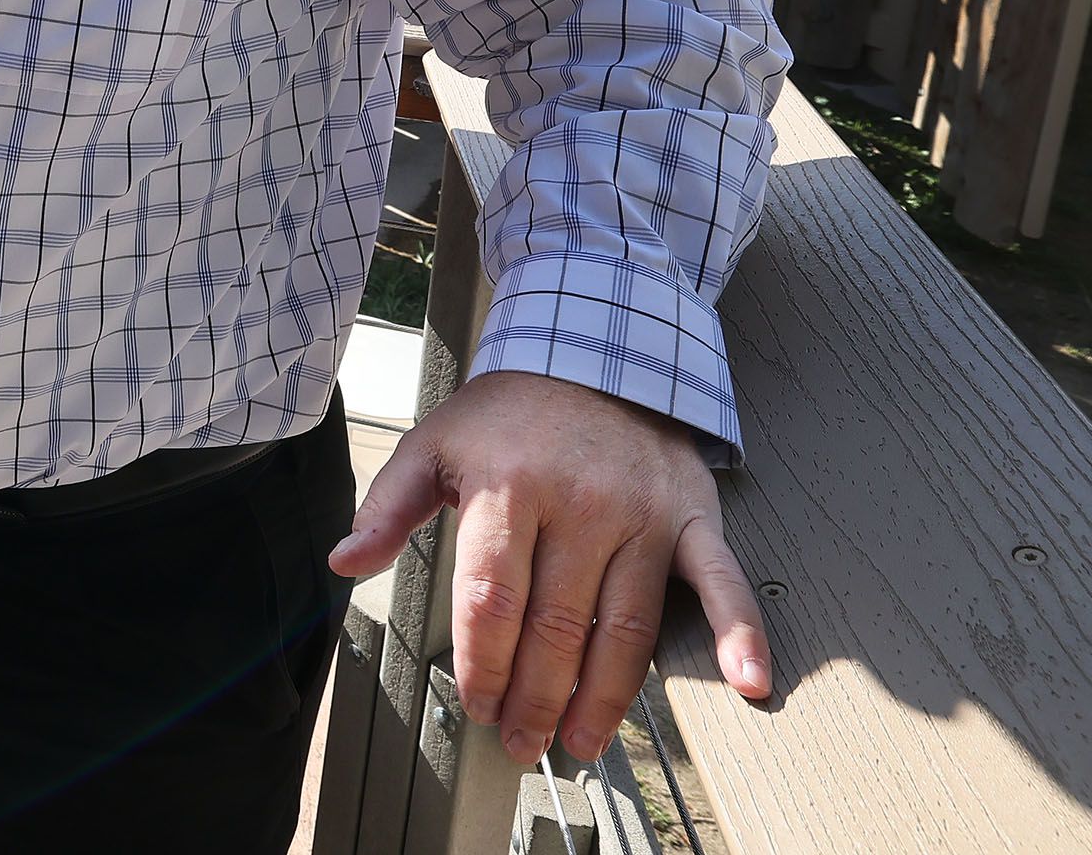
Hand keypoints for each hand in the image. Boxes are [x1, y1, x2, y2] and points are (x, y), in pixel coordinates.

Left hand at [329, 369, 770, 763]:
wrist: (595, 349)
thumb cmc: (509, 412)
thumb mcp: (433, 444)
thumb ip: (387, 507)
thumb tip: (343, 561)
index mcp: (510, 488)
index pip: (493, 599)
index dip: (484, 664)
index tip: (477, 703)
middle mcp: (581, 504)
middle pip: (558, 626)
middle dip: (536, 697)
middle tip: (523, 740)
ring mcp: (642, 515)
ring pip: (626, 627)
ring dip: (606, 698)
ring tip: (582, 743)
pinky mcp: (691, 518)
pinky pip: (722, 582)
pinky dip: (741, 634)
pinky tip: (748, 683)